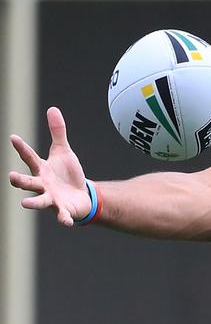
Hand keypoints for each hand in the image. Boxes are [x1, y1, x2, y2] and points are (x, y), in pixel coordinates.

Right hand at [8, 107, 90, 226]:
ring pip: (40, 201)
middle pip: (28, 182)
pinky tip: (66, 222)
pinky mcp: (63, 210)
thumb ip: (57, 132)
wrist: (79, 196)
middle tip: (10, 177)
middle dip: (19, 180)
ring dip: (33, 203)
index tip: (13, 137)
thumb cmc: (67, 173)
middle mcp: (43, 185)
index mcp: (42, 170)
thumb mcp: (63, 151)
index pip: (30, 157)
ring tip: (25, 203)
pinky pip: (62, 215)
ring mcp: (51, 198)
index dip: (22, 148)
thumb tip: (52, 108)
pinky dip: (63, 219)